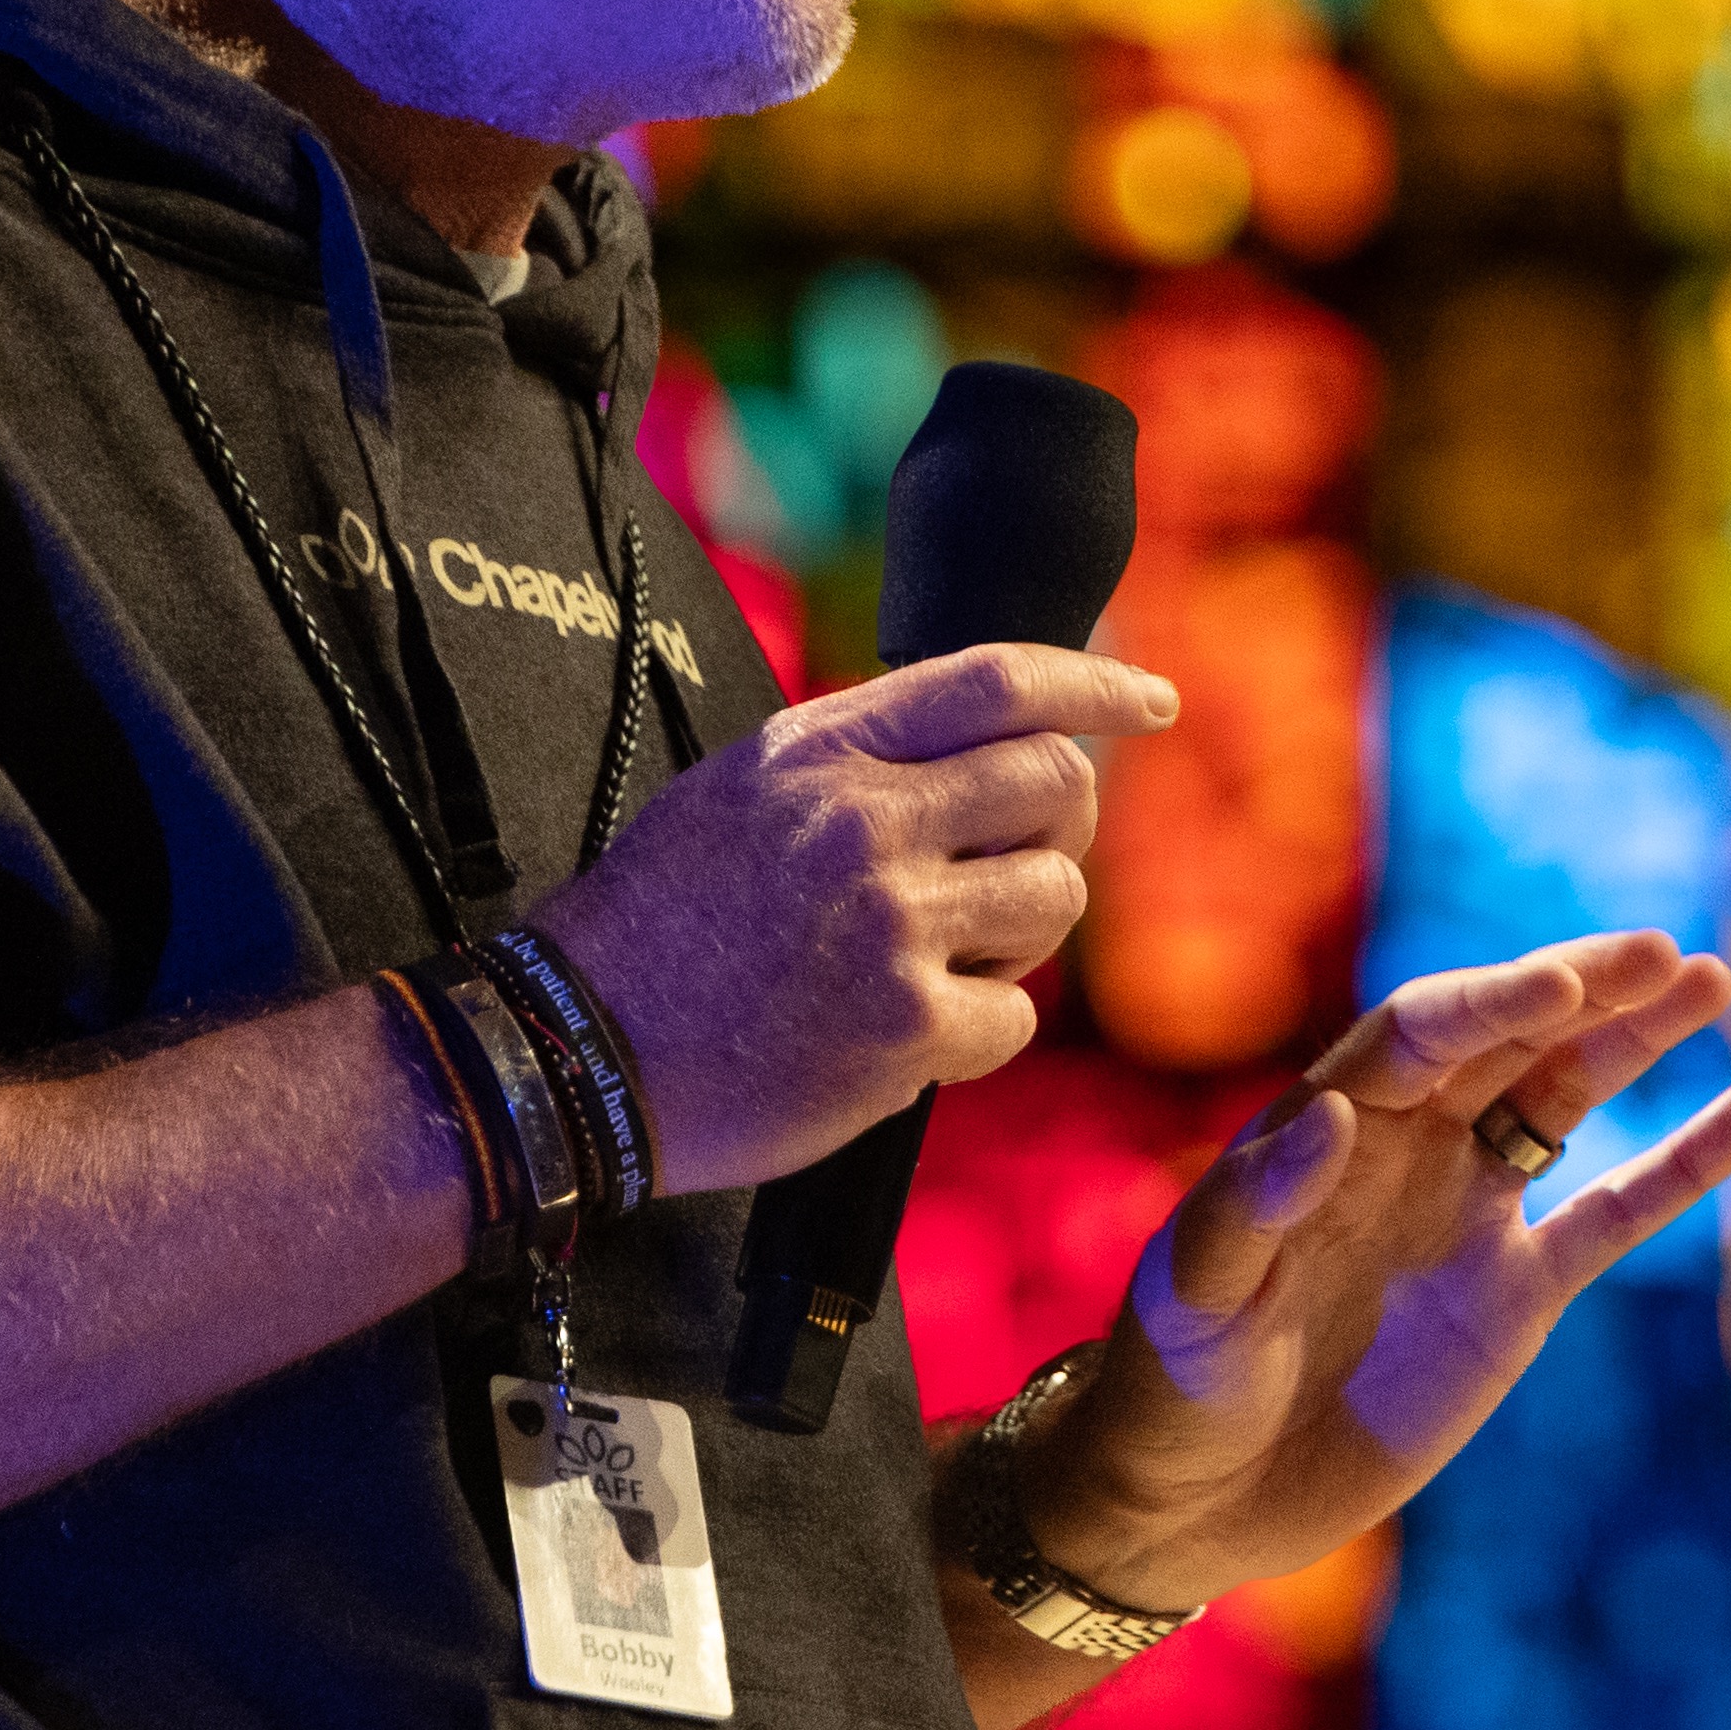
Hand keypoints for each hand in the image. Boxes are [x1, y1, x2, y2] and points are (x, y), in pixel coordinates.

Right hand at [541, 643, 1176, 1196]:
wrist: (579, 1048)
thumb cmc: (663, 927)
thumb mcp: (742, 792)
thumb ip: (857, 757)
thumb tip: (987, 742)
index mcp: (821, 752)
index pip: (996, 681)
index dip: (1093, 684)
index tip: (1151, 700)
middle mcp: (862, 821)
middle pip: (1057, 785)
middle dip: (1060, 829)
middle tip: (1013, 870)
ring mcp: (889, 923)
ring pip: (1056, 898)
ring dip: (1022, 932)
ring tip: (943, 955)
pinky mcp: (903, 1027)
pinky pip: (1015, 1015)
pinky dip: (979, 1030)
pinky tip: (908, 1034)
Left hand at [1017, 933, 1730, 1611]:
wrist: (1205, 1498)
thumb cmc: (1174, 1386)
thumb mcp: (1195, 1298)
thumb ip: (1251, 1209)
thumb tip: (1332, 1116)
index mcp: (1325, 1127)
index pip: (1421, 1036)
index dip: (1492, 1005)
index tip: (1564, 987)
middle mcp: (1404, 1148)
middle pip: (1506, 1039)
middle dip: (1583, 991)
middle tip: (1666, 954)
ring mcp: (1467, 1214)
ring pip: (1563, 1099)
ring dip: (1632, 1041)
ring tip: (1708, 980)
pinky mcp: (1516, 1294)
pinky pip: (1613, 1212)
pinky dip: (1682, 1166)